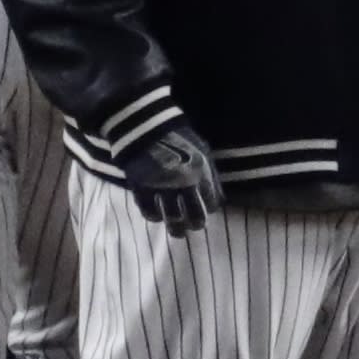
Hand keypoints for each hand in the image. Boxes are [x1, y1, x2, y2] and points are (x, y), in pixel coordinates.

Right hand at [121, 120, 222, 237]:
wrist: (144, 126)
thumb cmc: (178, 137)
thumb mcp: (202, 152)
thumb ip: (211, 175)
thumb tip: (218, 198)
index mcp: (202, 173)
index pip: (212, 203)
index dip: (210, 208)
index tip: (207, 210)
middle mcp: (184, 183)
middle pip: (194, 215)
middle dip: (196, 224)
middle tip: (194, 227)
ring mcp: (162, 187)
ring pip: (172, 218)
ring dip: (176, 228)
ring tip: (178, 232)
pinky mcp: (141, 187)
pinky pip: (149, 212)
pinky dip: (154, 217)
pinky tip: (157, 217)